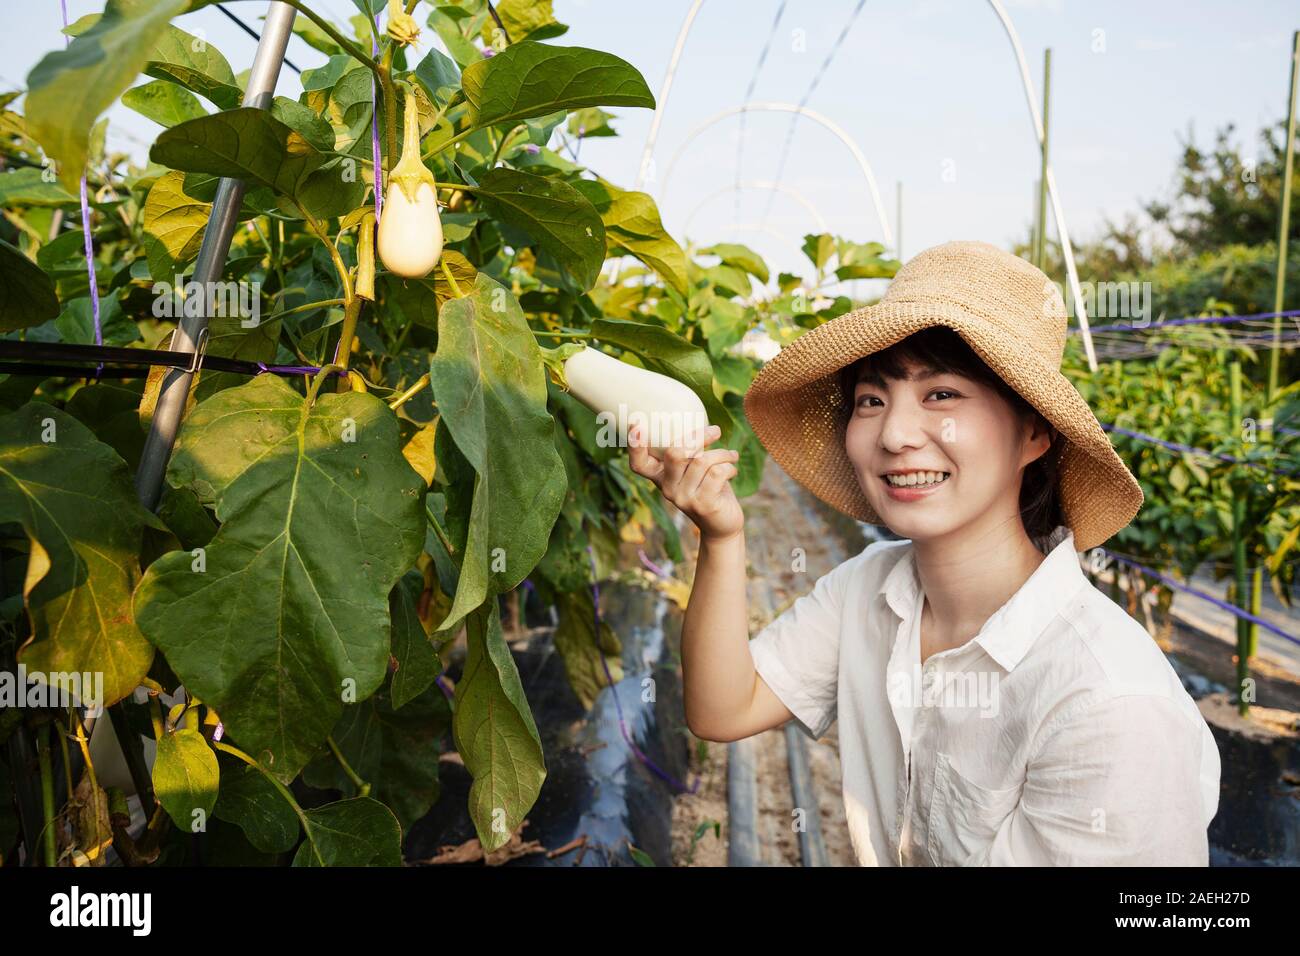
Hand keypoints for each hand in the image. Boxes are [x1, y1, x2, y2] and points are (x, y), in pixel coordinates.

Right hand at [627, 422, 743, 541]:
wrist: (722, 524)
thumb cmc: (708, 488)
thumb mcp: (693, 469)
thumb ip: (690, 452)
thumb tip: (701, 422)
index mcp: (660, 477)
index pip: (639, 464)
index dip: (634, 445)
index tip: (635, 424)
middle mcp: (667, 488)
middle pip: (675, 453)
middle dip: (699, 436)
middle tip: (715, 430)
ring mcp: (683, 498)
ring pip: (701, 461)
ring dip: (722, 453)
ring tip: (731, 455)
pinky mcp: (703, 505)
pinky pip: (717, 473)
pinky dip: (729, 466)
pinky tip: (732, 469)